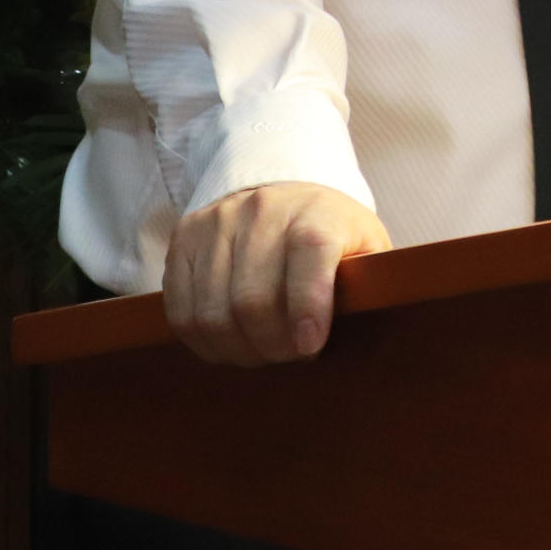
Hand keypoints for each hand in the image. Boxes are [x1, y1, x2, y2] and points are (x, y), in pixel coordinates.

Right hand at [163, 181, 391, 364]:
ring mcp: (217, 222)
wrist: (281, 193)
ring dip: (237, 350)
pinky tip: (228, 345)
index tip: (310, 346)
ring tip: (260, 354)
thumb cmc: (331, 234)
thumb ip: (369, 282)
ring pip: (212, 312)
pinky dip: (204, 342)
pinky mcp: (184, 238)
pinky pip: (180, 310)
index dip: (308, 305)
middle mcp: (262, 210)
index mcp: (316, 212)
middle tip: (289, 357)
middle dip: (271, 346)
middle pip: (252, 297)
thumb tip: (367, 325)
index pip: (309, 252)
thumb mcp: (365, 247)